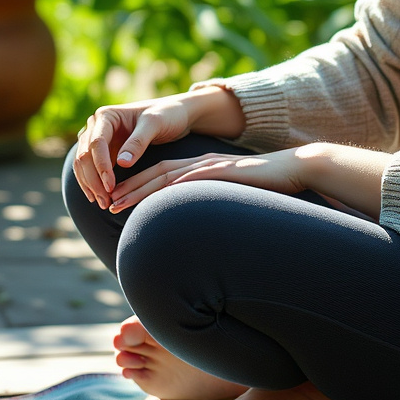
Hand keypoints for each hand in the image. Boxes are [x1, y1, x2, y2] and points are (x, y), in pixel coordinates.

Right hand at [71, 86, 245, 208]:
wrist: (175, 115)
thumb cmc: (167, 115)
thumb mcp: (155, 124)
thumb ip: (138, 142)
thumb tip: (121, 164)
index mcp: (106, 116)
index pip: (96, 143)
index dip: (101, 167)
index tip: (110, 187)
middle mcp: (96, 126)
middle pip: (84, 156)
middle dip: (92, 180)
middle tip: (105, 202)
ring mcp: (98, 139)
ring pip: (83, 165)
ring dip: (90, 185)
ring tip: (102, 203)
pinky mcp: (103, 151)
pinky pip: (91, 169)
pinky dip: (93, 183)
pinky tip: (100, 197)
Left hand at [108, 141, 387, 219]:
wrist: (296, 169)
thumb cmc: (266, 190)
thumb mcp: (231, 201)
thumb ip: (211, 211)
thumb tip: (196, 236)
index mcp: (200, 169)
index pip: (160, 177)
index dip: (134, 188)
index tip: (111, 202)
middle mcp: (202, 163)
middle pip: (156, 174)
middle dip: (128, 188)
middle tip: (103, 203)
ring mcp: (213, 166)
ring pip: (168, 175)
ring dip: (140, 189)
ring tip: (118, 202)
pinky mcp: (227, 171)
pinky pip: (196, 177)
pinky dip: (173, 185)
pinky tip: (158, 194)